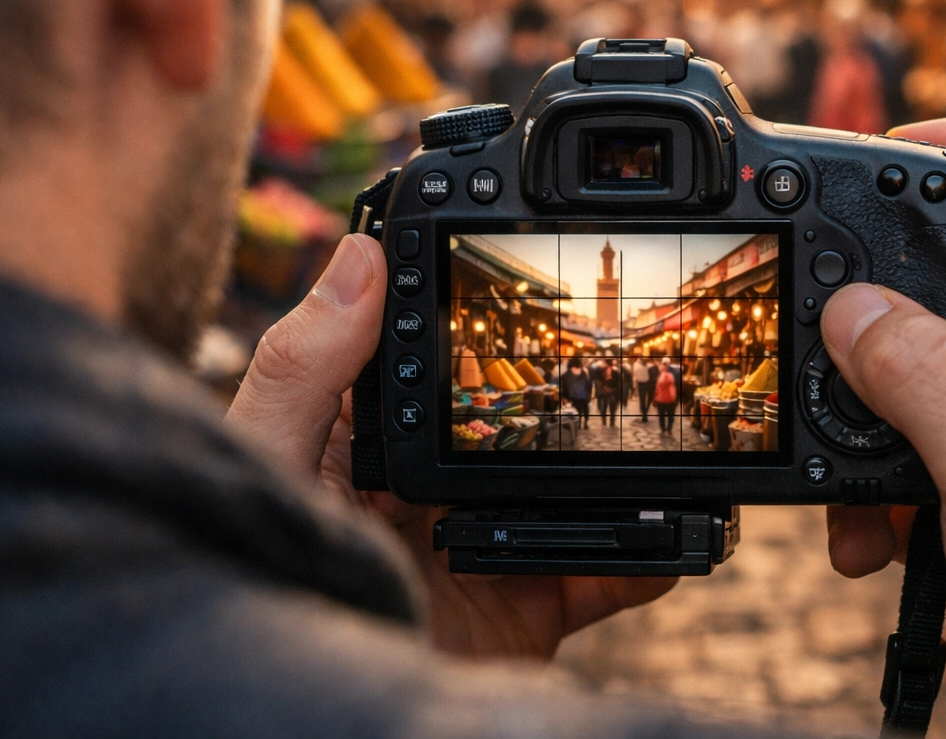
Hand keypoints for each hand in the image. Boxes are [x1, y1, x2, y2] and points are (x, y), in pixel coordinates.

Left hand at [225, 233, 674, 658]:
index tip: (522, 252)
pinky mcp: (528, 606)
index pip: (429, 350)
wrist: (315, 721)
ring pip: (572, 486)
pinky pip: (605, 572)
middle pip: (520, 415)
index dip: (473, 307)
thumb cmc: (265, 586)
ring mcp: (487, 543)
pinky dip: (649, 554)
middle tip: (619, 341)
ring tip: (658, 428)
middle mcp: (434, 484)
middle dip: (569, 383)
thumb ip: (306, 368)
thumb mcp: (272, 464)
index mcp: (366, 437)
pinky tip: (679, 529)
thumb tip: (358, 255)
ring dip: (619, 464)